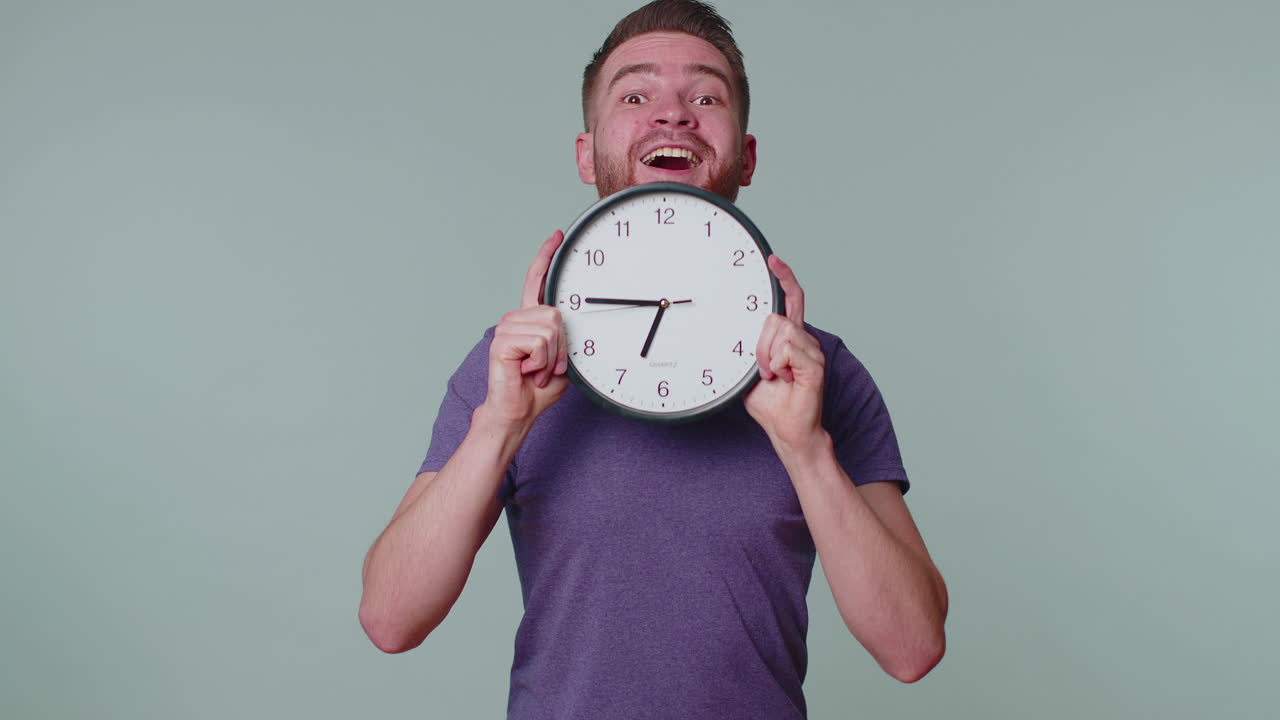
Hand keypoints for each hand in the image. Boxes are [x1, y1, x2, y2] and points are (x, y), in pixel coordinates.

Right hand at [481, 231, 570, 429]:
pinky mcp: (501, 341)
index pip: (537, 281)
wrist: (519, 411)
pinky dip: (541, 361)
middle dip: (561, 345)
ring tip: (538, 370)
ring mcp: (506, 328)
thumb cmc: (539, 389)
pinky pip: (538, 342)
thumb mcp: (563, 360)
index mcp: (530, 319)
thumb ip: (567, 339)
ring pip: (549, 329)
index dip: (546, 257)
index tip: (557, 236)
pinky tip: (528, 371)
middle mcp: (515, 319)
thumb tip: (574, 324)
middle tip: (550, 366)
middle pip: (555, 313)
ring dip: (552, 357)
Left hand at [744, 255, 827, 453]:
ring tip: (773, 376)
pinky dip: (778, 365)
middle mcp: (804, 340)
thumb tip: (733, 332)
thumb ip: (746, 349)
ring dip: (767, 357)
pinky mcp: (816, 366)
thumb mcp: (748, 372)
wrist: (788, 431)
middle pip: (775, 317)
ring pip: (781, 332)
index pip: (791, 299)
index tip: (772, 260)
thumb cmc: (770, 403)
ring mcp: (812, 351)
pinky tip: (783, 379)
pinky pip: (789, 349)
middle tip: (762, 369)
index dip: (784, 278)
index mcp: (789, 338)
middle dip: (760, 343)